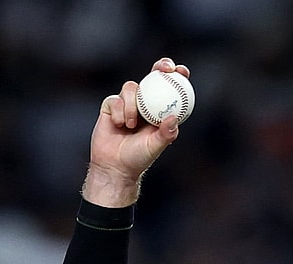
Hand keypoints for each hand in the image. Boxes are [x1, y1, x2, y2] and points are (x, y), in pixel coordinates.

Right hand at [82, 57, 189, 206]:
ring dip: (132, 105)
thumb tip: (174, 118)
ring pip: (131, 87)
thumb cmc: (138, 158)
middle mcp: (145, 104)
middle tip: (164, 69)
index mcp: (160, 111)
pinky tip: (119, 124)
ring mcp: (127, 103)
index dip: (177, 76)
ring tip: (131, 125)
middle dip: (159, 67)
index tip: (181, 71)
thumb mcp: (155, 147)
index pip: (170, 90)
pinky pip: (115, 99)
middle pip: (153, 77)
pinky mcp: (110, 106)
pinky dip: (119, 111)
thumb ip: (165, 133)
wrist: (114, 166)